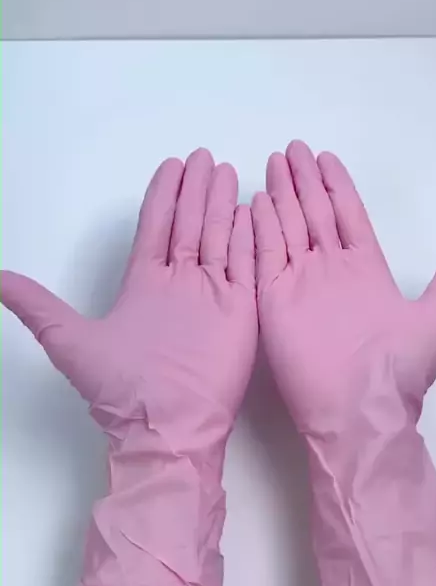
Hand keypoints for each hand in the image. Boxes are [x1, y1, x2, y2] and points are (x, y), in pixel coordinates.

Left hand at [2, 148, 256, 441]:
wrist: (165, 428)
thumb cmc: (120, 389)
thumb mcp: (69, 341)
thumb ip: (37, 307)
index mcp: (145, 285)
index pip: (156, 228)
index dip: (163, 197)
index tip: (171, 166)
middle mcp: (180, 285)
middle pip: (188, 225)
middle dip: (195, 191)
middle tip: (202, 157)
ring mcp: (213, 296)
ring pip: (218, 237)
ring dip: (220, 204)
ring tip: (224, 170)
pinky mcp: (240, 311)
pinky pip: (244, 264)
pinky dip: (246, 236)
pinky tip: (248, 209)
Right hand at [252, 140, 435, 432]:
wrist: (360, 409)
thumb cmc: (400, 368)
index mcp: (365, 270)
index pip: (348, 216)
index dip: (336, 186)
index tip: (325, 159)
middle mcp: (330, 271)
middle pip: (314, 214)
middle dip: (303, 182)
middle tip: (292, 150)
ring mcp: (299, 283)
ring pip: (288, 227)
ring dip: (281, 195)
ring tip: (274, 164)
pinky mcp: (273, 298)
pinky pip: (264, 254)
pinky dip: (261, 227)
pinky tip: (257, 201)